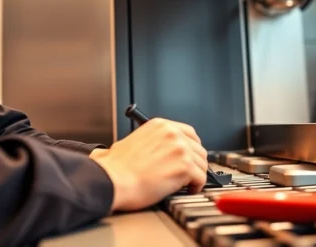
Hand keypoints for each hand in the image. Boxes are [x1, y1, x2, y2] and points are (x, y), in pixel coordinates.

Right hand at [91, 118, 207, 211]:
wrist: (114, 180)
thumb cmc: (116, 167)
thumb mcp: (131, 141)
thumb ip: (149, 141)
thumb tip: (154, 149)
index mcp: (160, 125)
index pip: (188, 133)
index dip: (191, 147)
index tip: (190, 156)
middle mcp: (172, 133)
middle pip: (198, 148)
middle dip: (195, 163)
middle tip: (190, 173)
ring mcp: (180, 149)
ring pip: (202, 164)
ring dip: (196, 175)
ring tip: (187, 184)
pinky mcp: (185, 167)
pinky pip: (201, 178)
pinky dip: (197, 186)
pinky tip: (189, 190)